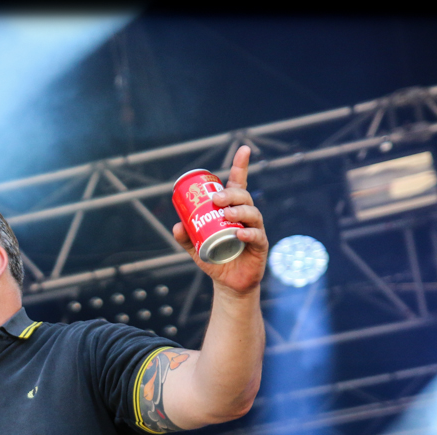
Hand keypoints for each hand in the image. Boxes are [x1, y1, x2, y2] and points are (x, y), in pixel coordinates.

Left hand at [172, 145, 267, 296]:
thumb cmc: (215, 259)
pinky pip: (257, 236)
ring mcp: (255, 230)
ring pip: (252, 213)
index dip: (241, 166)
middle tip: (216, 199)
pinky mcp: (260, 246)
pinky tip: (240, 232)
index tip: (243, 149)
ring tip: (227, 214)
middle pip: (244, 197)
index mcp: (232, 210)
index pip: (239, 184)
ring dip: (239, 211)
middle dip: (231, 194)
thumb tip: (176, 225)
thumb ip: (186, 236)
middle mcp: (246, 216)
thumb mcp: (196, 247)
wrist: (228, 283)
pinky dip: (248, 232)